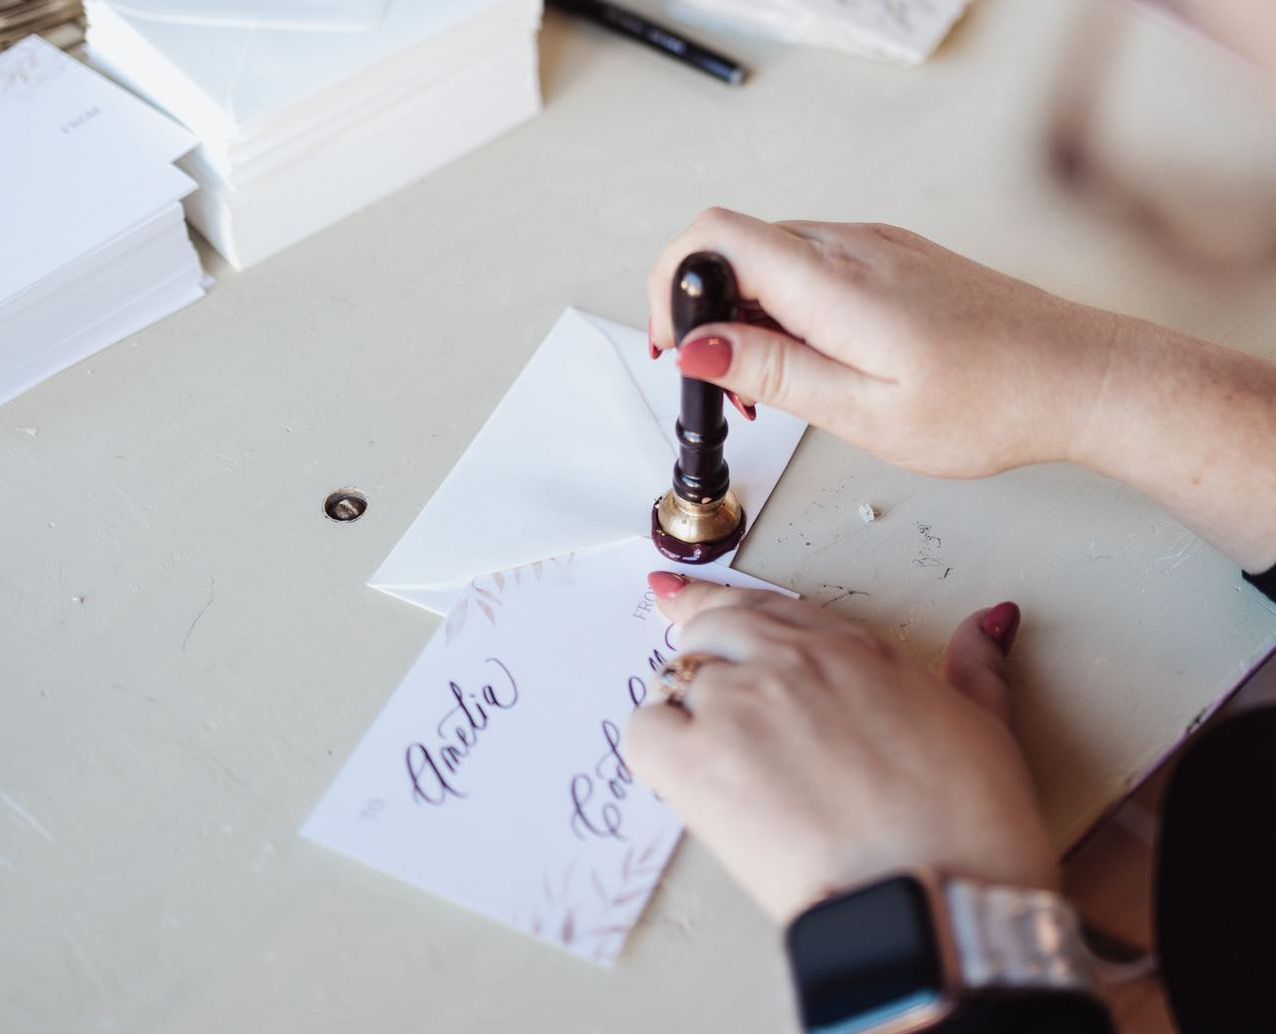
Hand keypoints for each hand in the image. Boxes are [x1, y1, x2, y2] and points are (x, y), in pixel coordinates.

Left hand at [624, 572, 1057, 923]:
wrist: (943, 901)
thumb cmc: (970, 826)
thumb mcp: (987, 727)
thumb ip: (975, 666)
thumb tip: (986, 624)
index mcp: (851, 649)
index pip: (766, 607)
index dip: (725, 610)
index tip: (684, 601)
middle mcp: (789, 662)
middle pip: (713, 631)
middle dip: (704, 657)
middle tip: (709, 700)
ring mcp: (741, 706)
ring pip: (677, 683)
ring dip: (688, 715)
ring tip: (719, 765)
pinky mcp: (701, 764)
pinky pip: (645, 733)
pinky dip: (656, 749)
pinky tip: (684, 777)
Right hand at [647, 208, 1117, 477]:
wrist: (1078, 377)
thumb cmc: (991, 402)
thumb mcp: (865, 412)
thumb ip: (774, 372)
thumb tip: (698, 346)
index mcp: (834, 282)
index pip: (714, 236)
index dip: (672, 283)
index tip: (676, 345)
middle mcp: (851, 246)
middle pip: (736, 247)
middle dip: (710, 315)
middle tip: (734, 389)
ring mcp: (876, 246)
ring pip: (773, 258)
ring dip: (751, 317)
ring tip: (780, 387)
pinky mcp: (894, 258)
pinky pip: (814, 266)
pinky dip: (791, 310)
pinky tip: (819, 362)